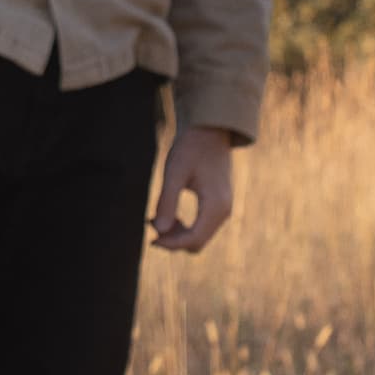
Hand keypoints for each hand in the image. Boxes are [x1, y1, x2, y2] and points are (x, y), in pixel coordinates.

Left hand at [149, 126, 237, 252]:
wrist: (209, 131)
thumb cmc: (190, 148)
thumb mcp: (174, 173)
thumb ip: (167, 201)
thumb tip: (159, 230)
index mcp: (215, 205)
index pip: (193, 239)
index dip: (170, 244)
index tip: (150, 237)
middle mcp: (224, 211)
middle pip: (197, 242)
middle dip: (173, 240)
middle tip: (151, 222)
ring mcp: (224, 209)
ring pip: (199, 237)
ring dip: (177, 234)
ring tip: (156, 217)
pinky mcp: (219, 205)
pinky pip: (202, 227)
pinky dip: (185, 227)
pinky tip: (170, 215)